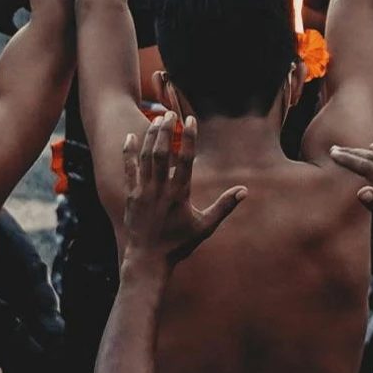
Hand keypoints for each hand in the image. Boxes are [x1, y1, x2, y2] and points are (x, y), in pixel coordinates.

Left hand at [120, 112, 250, 264]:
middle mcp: (161, 189)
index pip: (186, 159)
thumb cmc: (179, 243)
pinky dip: (129, 152)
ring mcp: (143, 191)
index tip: (190, 120)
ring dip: (151, 137)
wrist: (148, 259)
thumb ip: (224, 206)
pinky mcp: (131, 195)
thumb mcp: (205, 226)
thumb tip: (244, 191)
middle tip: (169, 113)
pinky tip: (131, 137)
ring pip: (146, 157)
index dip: (189, 138)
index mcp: (180, 194)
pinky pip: (128, 169)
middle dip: (166, 130)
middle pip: (163, 152)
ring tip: (156, 119)